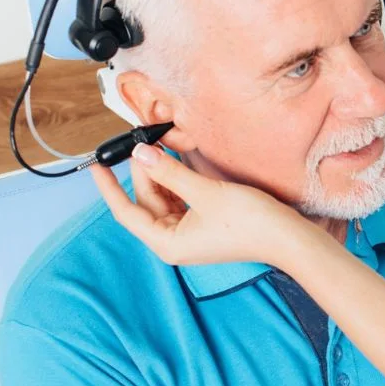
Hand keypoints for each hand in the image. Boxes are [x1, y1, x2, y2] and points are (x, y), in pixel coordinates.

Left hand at [90, 143, 319, 267]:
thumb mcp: (206, 192)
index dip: (110, 188)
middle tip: (143, 144)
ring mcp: (189, 234)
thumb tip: (141, 154)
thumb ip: (170, 172)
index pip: (126, 212)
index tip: (97, 166)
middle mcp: (173, 241)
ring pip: (164, 200)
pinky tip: (178, 164)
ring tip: (161, 149)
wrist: (287, 238)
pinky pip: (180, 202)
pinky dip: (177, 183)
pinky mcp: (203, 226)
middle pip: (147, 203)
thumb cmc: (250, 223)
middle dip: (144, 174)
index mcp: (167, 242)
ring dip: (162, 176)